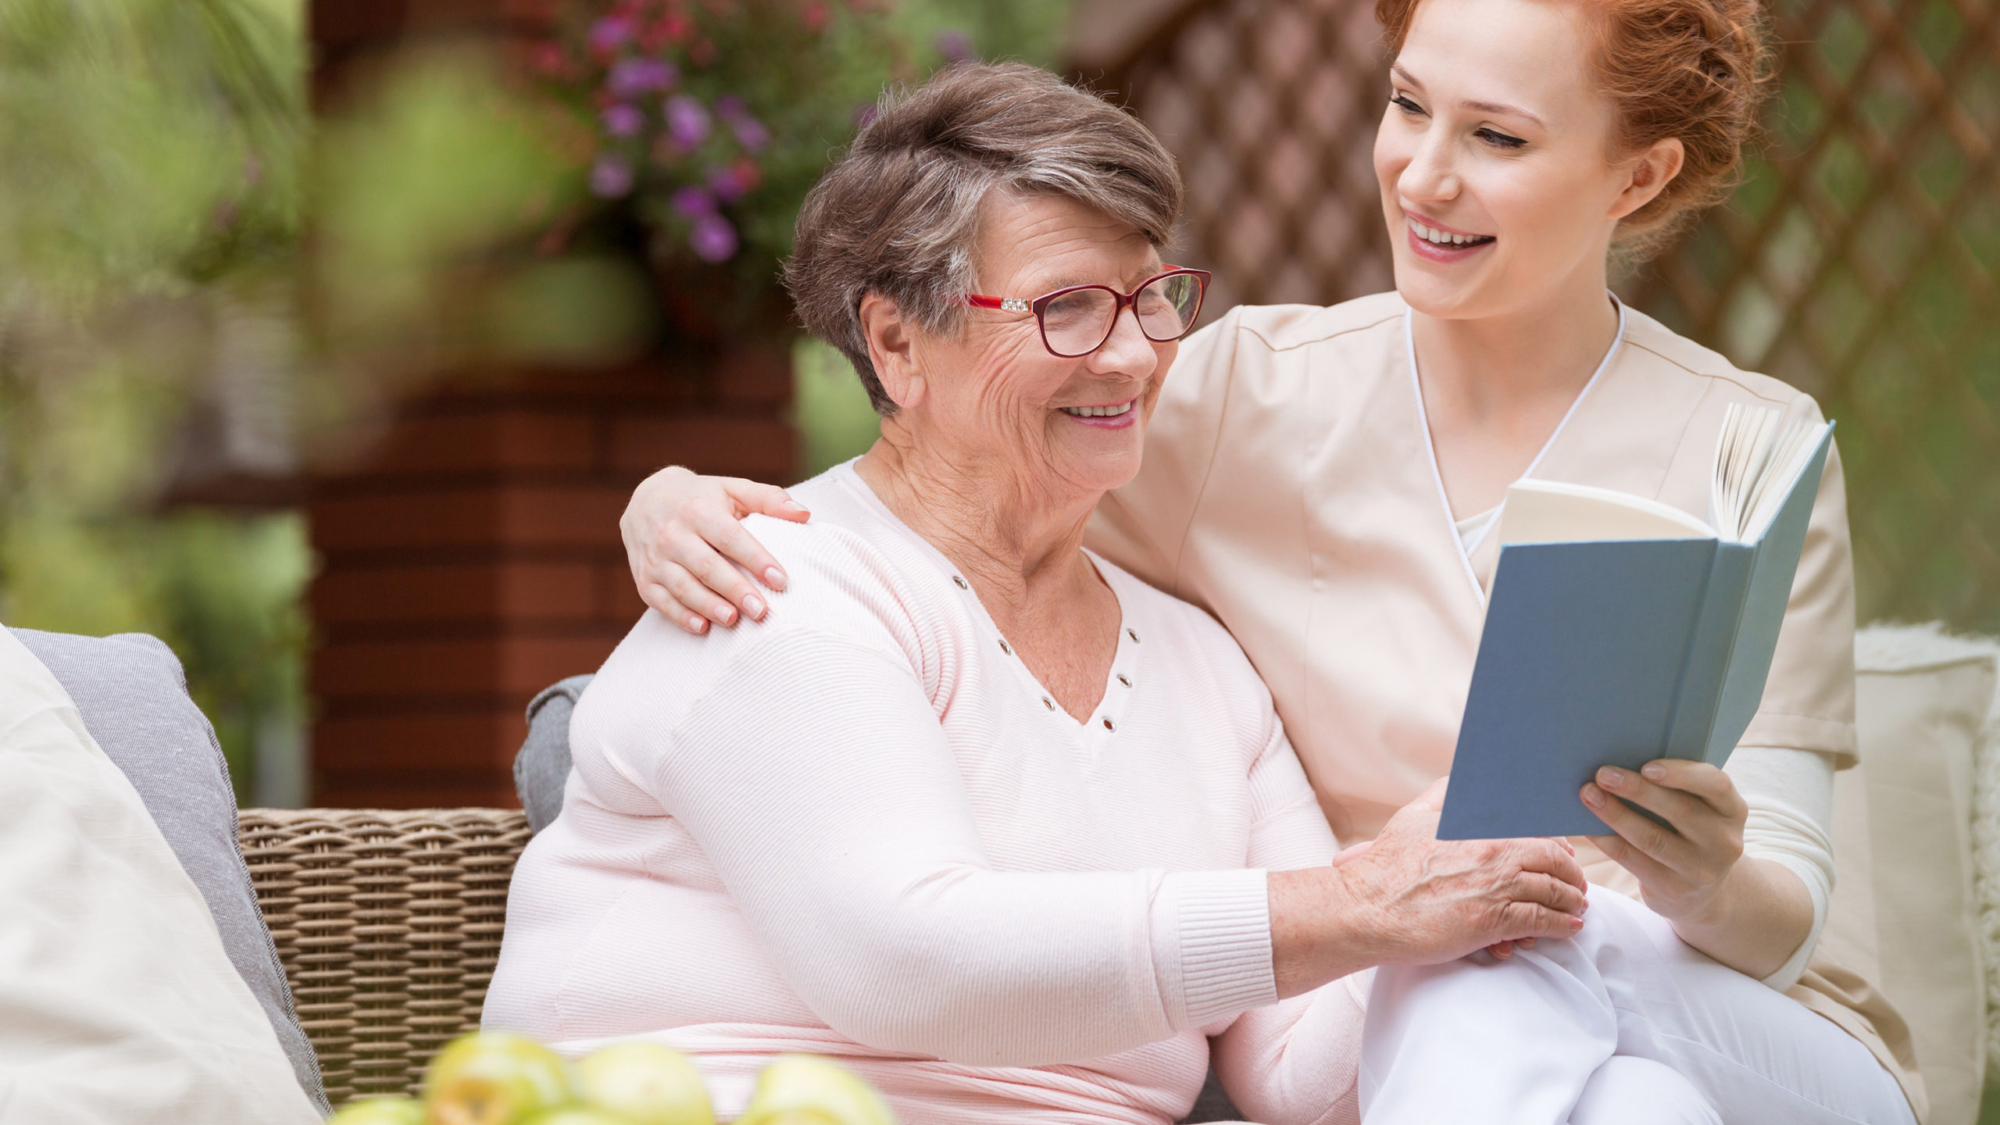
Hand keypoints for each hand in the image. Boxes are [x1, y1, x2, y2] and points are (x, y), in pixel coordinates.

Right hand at [621, 466, 809, 633]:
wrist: (646, 500)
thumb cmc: (702, 499)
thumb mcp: (732, 490)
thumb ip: (769, 500)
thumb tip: (803, 513)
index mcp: (698, 510)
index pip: (730, 537)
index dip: (756, 559)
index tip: (780, 580)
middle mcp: (673, 534)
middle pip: (706, 566)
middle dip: (734, 589)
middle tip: (760, 610)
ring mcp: (656, 558)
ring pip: (682, 586)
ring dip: (707, 605)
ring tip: (733, 620)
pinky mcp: (645, 579)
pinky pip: (660, 601)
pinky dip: (680, 616)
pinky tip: (702, 627)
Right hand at [1271, 780, 1587, 994]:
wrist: (1367, 909)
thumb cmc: (1385, 866)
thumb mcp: (1412, 817)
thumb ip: (1442, 794)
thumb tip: (1462, 781)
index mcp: (1479, 827)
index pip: (1536, 830)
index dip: (1557, 845)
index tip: (1563, 856)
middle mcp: (1494, 853)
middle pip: (1554, 860)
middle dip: (1572, 875)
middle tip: (1577, 886)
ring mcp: (1495, 887)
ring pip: (1553, 892)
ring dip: (1571, 902)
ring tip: (1576, 909)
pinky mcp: (1493, 921)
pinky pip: (1542, 922)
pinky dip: (1561, 926)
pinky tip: (1567, 929)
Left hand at [1581, 759, 1744, 926]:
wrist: (1703, 893)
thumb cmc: (1691, 832)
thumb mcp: (1701, 810)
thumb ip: (1678, 787)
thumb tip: (1622, 759)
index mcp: (1732, 810)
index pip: (1716, 785)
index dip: (1682, 774)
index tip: (1647, 766)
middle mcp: (1723, 841)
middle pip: (1679, 811)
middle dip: (1637, 790)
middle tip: (1603, 773)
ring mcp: (1699, 869)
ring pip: (1652, 838)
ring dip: (1615, 814)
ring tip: (1588, 794)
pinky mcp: (1673, 888)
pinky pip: (1633, 860)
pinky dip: (1607, 840)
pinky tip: (1587, 825)